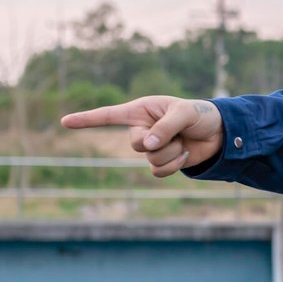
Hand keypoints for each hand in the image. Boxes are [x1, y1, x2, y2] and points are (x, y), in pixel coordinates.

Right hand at [61, 96, 224, 176]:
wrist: (218, 132)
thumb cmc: (199, 114)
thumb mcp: (184, 113)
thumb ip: (164, 127)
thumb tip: (146, 146)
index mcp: (141, 110)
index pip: (108, 115)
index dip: (86, 119)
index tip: (64, 122)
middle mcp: (141, 128)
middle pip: (136, 144)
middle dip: (157, 142)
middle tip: (175, 133)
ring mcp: (151, 147)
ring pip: (151, 159)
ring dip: (171, 152)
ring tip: (183, 141)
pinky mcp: (161, 162)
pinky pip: (158, 171)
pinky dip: (174, 165)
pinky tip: (185, 154)